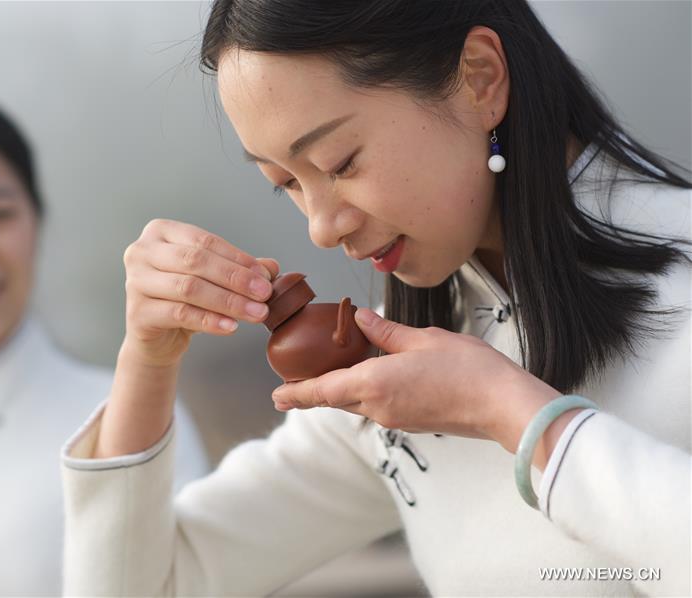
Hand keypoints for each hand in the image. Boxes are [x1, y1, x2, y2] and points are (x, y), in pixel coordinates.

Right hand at [122, 219, 278, 366]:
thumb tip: (272, 267)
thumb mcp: (212, 280)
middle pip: (195, 262)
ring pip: (189, 288)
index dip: (238, 259)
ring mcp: (135, 282)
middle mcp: (142, 252)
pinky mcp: (137, 313)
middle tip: (264, 295)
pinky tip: (231, 326)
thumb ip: (239, 269)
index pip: (205, 241)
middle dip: (236, 279)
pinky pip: (180, 314)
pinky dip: (209, 320)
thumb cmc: (183, 299)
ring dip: (228, 302)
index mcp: (160, 232)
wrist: (157, 338)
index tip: (265, 277)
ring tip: (256, 313)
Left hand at [271, 308, 561, 457]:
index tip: (276, 396)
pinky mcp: (411, 422)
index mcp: (375, 384)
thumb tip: (362, 318)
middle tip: (300, 375)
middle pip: (337, 398)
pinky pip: (378, 406)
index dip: (297, 393)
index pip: (323, 390)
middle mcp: (378, 407)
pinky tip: (376, 372)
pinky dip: (368, 391)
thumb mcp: (423, 339)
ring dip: (346, 386)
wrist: (503, 405)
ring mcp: (394, 419)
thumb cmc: (468, 368)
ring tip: (342, 363)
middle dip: (317, 388)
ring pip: (358, 402)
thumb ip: (386, 331)